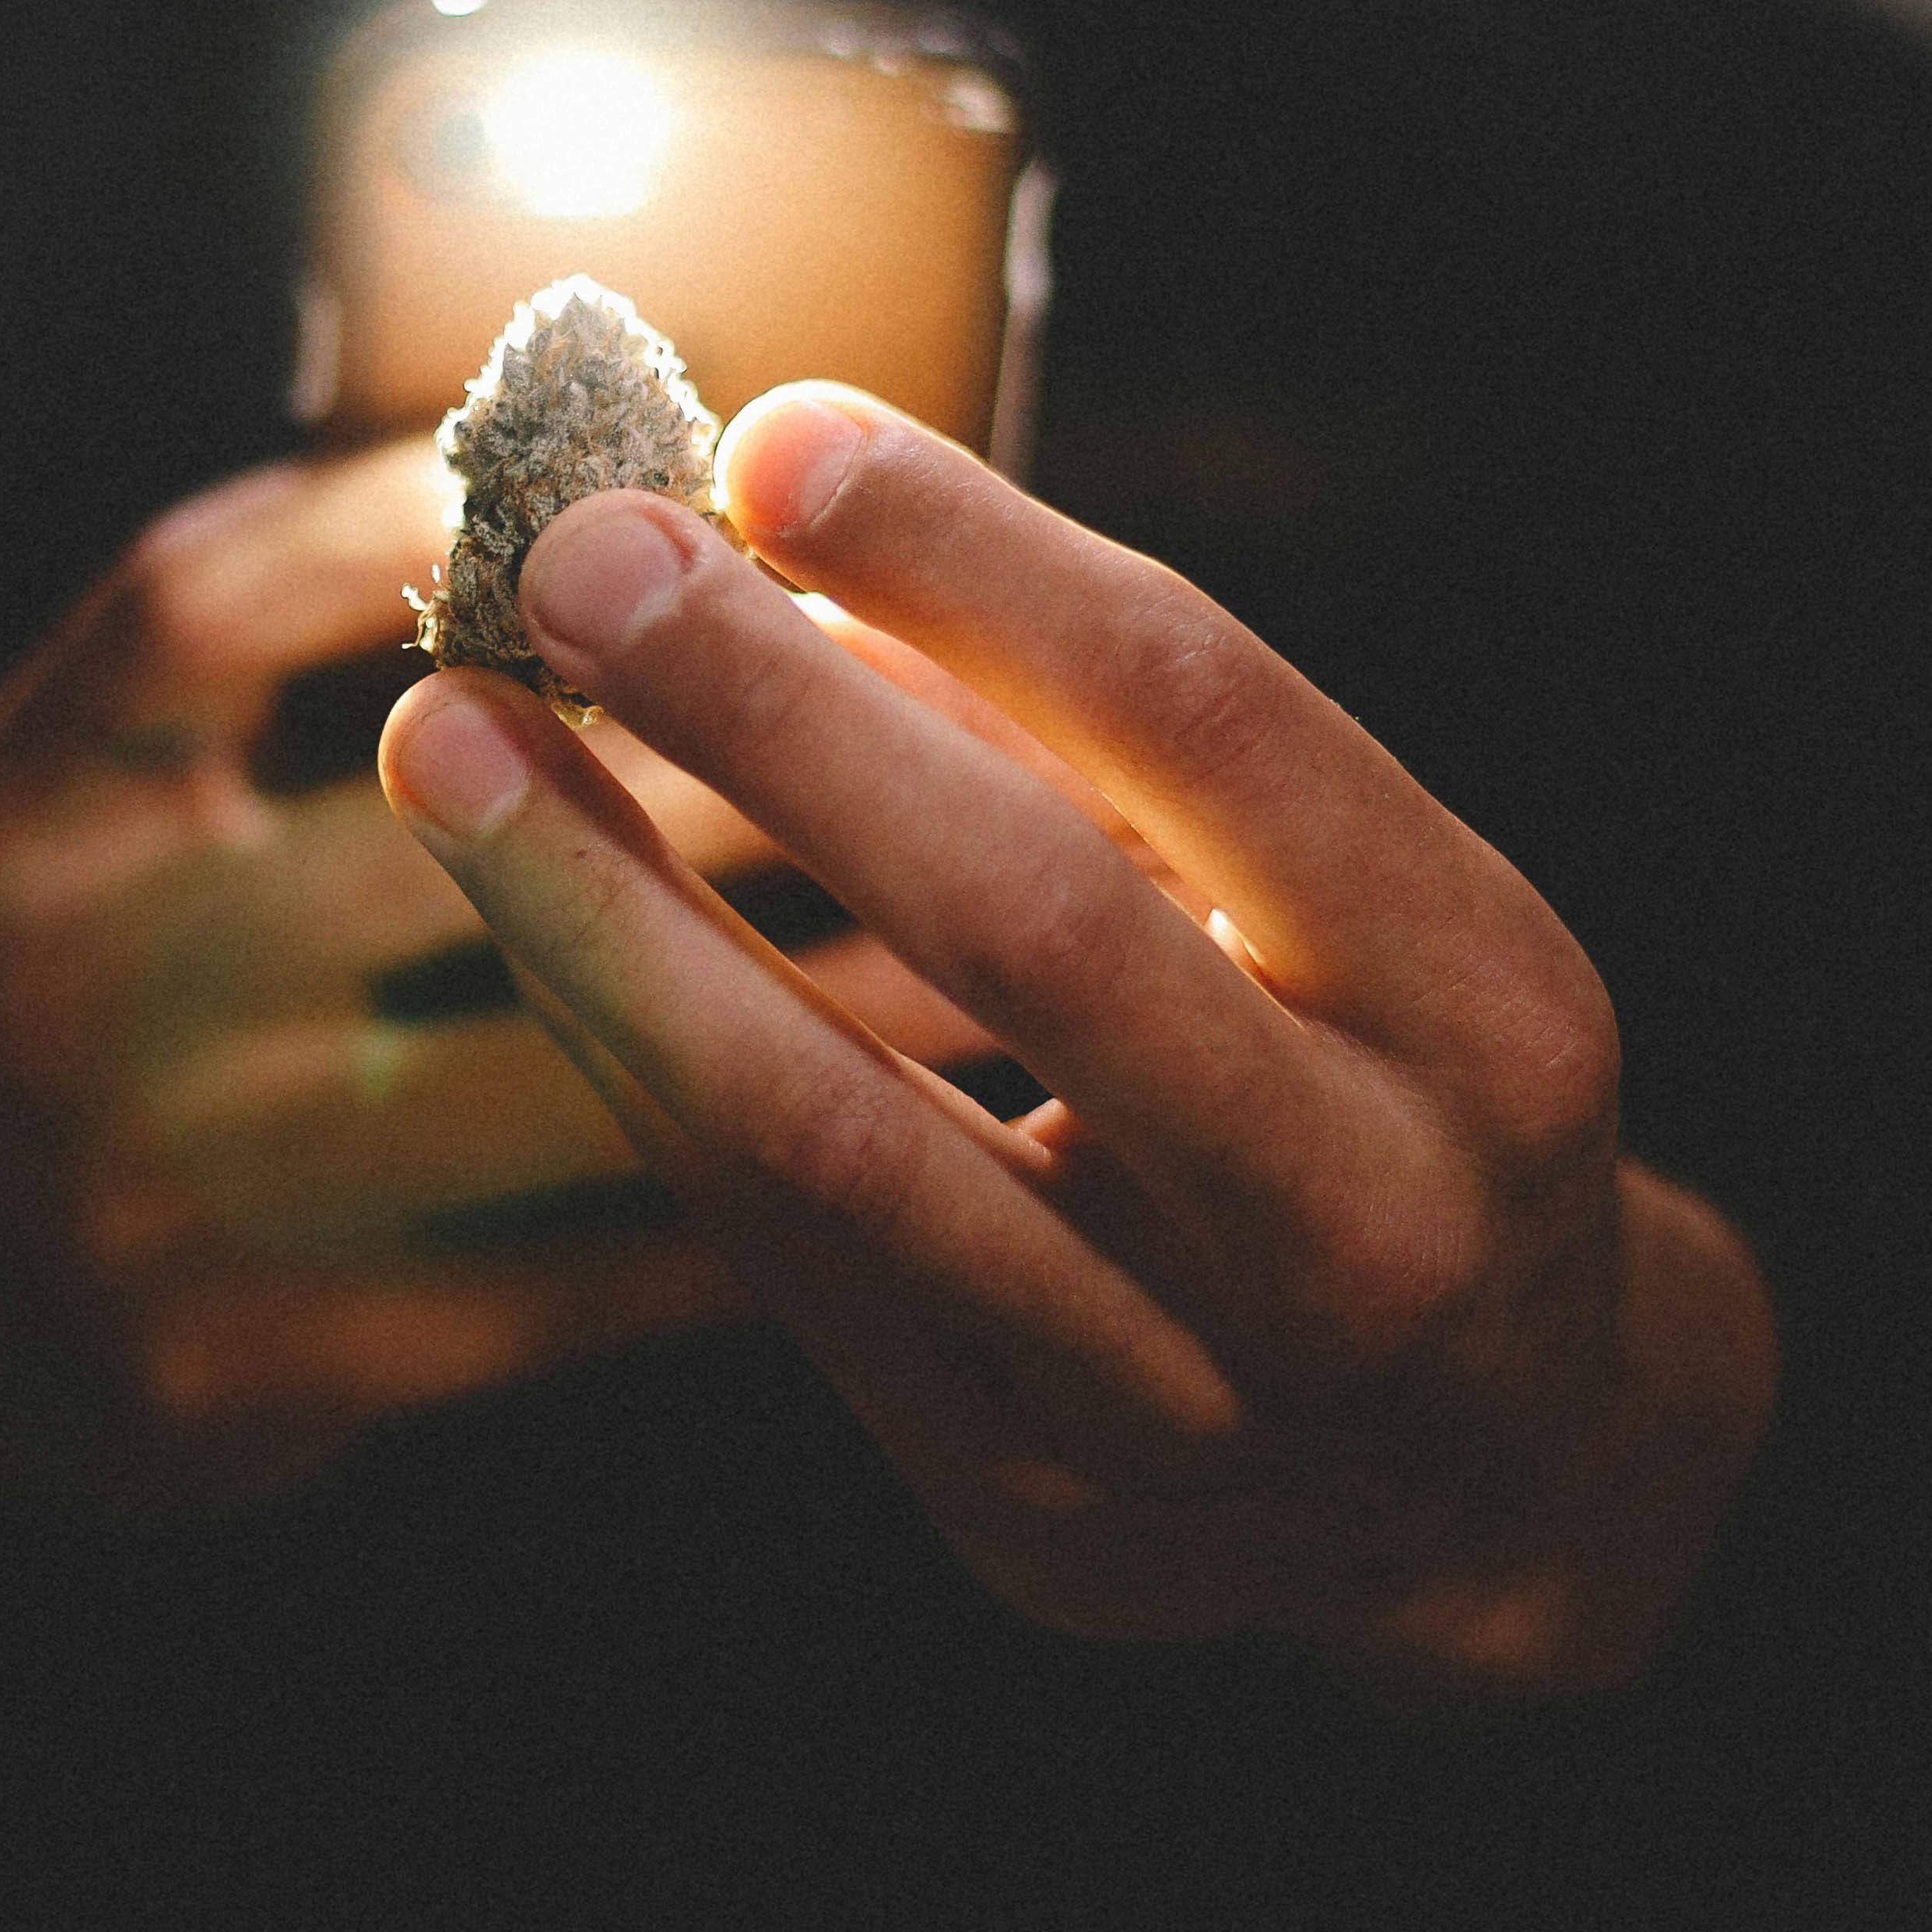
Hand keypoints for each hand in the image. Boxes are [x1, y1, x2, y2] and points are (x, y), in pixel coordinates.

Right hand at [0, 434, 1010, 1514]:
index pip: (218, 600)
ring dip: (822, 986)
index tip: (695, 472)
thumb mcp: (121, 761)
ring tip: (1032, 927)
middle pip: (449, 809)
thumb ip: (296, 602)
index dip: (447, 523)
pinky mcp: (251, 1371)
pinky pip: (567, 1276)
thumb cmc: (113, 950)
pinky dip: (764, 1196)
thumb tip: (607, 433)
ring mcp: (150, 1189)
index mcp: (22, 794)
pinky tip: (941, 1135)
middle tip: (964, 679)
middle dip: (741, 738)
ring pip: (558, 1058)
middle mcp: (61, 979)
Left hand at [379, 389, 1779, 1694]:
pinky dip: (640, 1052)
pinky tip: (534, 910)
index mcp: (1486, 1003)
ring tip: (445, 738)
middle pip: (1028, 919)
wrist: (1486, 1478)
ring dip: (609, 911)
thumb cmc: (1374, 1079)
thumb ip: (1087, 725)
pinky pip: (780, 1252)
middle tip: (572, 559)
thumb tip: (771, 522)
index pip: (1200, 717)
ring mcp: (1192, 1399)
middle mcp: (1367, 1218)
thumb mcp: (1336, 893)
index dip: (970, 559)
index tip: (768, 428)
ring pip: (842, 1132)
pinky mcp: (1021, 1503)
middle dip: (772, 716)